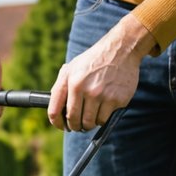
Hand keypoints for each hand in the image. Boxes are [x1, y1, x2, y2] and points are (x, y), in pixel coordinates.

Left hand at [47, 14, 155, 130]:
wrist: (121, 50)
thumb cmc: (93, 61)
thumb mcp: (72, 68)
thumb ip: (60, 88)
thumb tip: (55, 112)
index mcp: (71, 81)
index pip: (55, 112)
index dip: (57, 123)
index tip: (62, 126)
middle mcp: (86, 89)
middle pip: (74, 122)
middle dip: (75, 126)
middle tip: (78, 124)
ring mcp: (102, 95)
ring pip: (90, 124)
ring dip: (89, 123)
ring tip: (92, 114)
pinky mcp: (116, 100)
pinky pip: (104, 120)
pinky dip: (102, 118)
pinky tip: (103, 108)